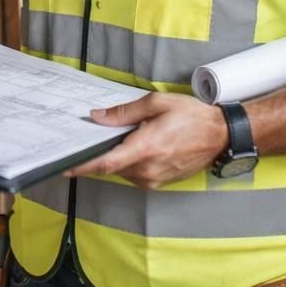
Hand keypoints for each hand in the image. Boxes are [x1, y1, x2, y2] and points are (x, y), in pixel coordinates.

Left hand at [68, 93, 228, 189]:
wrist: (220, 136)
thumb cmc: (192, 117)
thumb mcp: (157, 104)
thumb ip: (124, 112)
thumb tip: (98, 116)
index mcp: (146, 148)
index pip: (106, 163)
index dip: (83, 166)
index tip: (65, 166)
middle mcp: (148, 168)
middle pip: (110, 166)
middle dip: (99, 154)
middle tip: (91, 138)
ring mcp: (154, 178)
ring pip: (121, 171)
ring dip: (116, 157)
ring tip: (124, 137)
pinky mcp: (159, 182)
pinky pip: (134, 174)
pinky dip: (128, 162)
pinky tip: (135, 146)